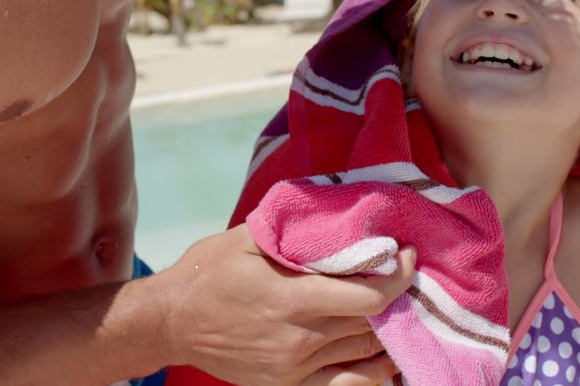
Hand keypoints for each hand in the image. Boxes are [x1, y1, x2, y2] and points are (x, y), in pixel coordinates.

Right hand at [159, 225, 414, 385]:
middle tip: (407, 275)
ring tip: (400, 307)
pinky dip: (374, 371)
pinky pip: (348, 385)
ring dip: (390, 331)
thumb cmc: (208, 272)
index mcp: (290, 298)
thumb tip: (338, 212)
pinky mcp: (288, 385)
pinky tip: (385, 355)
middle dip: (399, 299)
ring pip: (365, 354)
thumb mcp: (245, 238)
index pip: (368, 297)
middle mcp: (297, 339)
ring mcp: (294, 367)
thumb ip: (293, 228)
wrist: (172, 321)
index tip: (407, 256)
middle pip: (372, 326)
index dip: (399, 277)